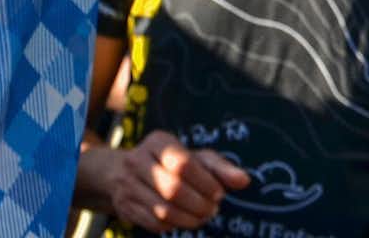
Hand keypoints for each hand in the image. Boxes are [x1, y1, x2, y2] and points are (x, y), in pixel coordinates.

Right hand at [86, 131, 248, 230]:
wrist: (125, 172)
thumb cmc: (172, 164)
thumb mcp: (196, 158)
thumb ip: (221, 168)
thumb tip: (244, 180)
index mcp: (157, 142)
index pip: (182, 163)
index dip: (205, 183)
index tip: (219, 193)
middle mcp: (136, 160)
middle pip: (173, 189)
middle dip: (200, 205)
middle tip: (213, 209)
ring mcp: (127, 184)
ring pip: (163, 210)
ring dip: (190, 219)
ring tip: (202, 216)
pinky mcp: (124, 206)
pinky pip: (154, 223)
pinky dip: (174, 226)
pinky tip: (183, 220)